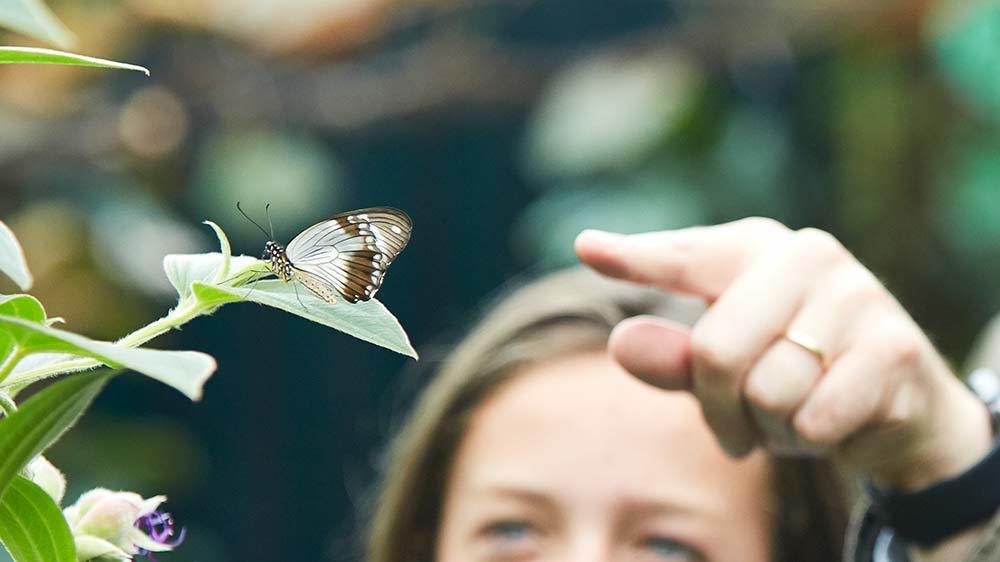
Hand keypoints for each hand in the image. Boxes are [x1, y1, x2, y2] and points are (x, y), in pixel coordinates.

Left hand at [575, 218, 991, 490]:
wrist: (899, 409)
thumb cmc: (793, 377)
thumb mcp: (724, 372)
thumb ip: (672, 359)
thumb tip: (619, 342)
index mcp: (754, 248)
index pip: (684, 257)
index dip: (635, 258)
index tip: (585, 247)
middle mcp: (806, 255)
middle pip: (715, 351)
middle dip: (719, 408)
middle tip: (740, 422)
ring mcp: (857, 295)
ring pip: (768, 391)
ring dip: (773, 426)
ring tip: (796, 411)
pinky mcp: (895, 346)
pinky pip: (815, 418)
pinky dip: (813, 438)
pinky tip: (835, 420)